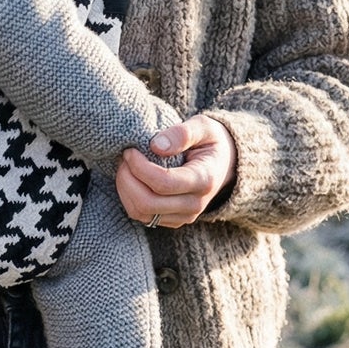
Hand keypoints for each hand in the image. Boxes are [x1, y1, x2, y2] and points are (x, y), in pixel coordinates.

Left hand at [115, 115, 237, 228]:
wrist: (224, 163)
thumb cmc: (209, 141)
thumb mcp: (203, 127)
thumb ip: (182, 133)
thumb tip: (156, 146)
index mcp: (204, 180)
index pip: (164, 183)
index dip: (140, 167)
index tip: (131, 150)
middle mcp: (195, 204)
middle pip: (148, 202)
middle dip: (127, 178)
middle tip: (125, 157)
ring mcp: (184, 216)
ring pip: (141, 212)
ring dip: (125, 189)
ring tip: (126, 166)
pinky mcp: (173, 220)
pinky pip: (142, 216)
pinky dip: (129, 197)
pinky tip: (131, 178)